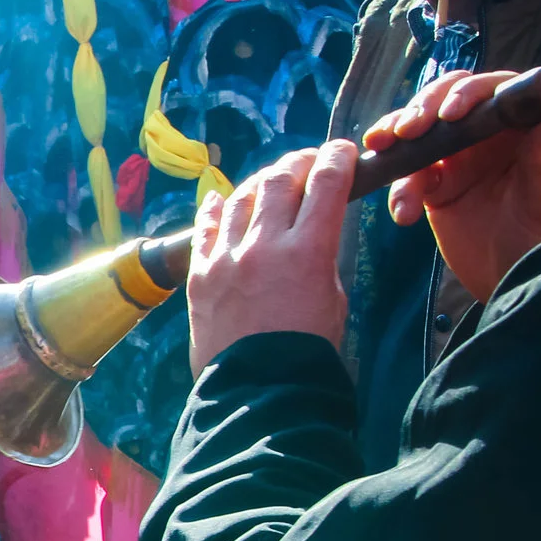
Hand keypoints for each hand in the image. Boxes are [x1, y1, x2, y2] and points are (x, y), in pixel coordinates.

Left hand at [186, 141, 356, 373]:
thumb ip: (321, 257)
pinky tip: (219, 198)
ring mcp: (226, 258)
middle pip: (279, 180)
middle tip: (307, 164)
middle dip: (298, 163)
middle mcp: (263, 245)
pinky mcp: (199, 275)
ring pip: (240, 197)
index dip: (336, 157)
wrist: (258, 390)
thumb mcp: (332, 297)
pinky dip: (214, 208)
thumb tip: (310, 232)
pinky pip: (203, 229)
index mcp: (308, 249)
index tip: (342, 150)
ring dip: (259, 183)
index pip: (325, 182)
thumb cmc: (307, 349)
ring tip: (270, 182)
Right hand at [371, 69, 540, 302]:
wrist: (518, 280)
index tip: (449, 114)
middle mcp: (484, 136)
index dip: (467, 92)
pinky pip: (405, 177)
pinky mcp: (432, 187)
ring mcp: (455, 159)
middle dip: (422, 108)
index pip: (492, 90)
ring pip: (418, 132)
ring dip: (396, 136)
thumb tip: (538, 103)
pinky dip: (397, 190)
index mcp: (518, 127)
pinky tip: (402, 212)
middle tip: (407, 131)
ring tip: (384, 148)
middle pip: (445, 100)